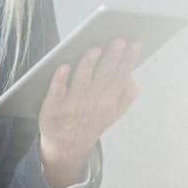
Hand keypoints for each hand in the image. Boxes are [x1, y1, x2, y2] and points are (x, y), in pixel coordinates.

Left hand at [38, 38, 141, 183]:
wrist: (66, 148)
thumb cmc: (91, 121)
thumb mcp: (113, 113)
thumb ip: (126, 95)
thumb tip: (131, 72)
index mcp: (109, 104)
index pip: (121, 78)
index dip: (129, 61)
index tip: (134, 43)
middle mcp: (92, 104)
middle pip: (104, 77)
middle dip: (112, 58)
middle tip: (118, 39)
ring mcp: (72, 106)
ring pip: (82, 81)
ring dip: (88, 65)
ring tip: (94, 48)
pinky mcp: (53, 108)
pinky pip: (57, 91)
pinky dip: (60, 79)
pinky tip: (64, 65)